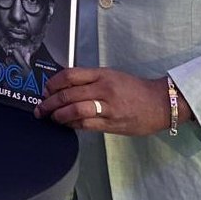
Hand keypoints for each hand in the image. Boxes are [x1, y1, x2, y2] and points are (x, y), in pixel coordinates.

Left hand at [38, 67, 181, 135]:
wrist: (160, 103)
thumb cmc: (134, 89)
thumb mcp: (112, 76)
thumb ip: (90, 80)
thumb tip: (65, 88)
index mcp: (102, 74)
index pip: (70, 75)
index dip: (53, 83)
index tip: (46, 90)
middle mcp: (103, 89)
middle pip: (68, 94)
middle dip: (49, 102)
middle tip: (40, 108)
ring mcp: (108, 107)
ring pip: (74, 110)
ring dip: (58, 115)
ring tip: (51, 117)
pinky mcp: (111, 124)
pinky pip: (86, 124)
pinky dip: (72, 125)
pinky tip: (66, 125)